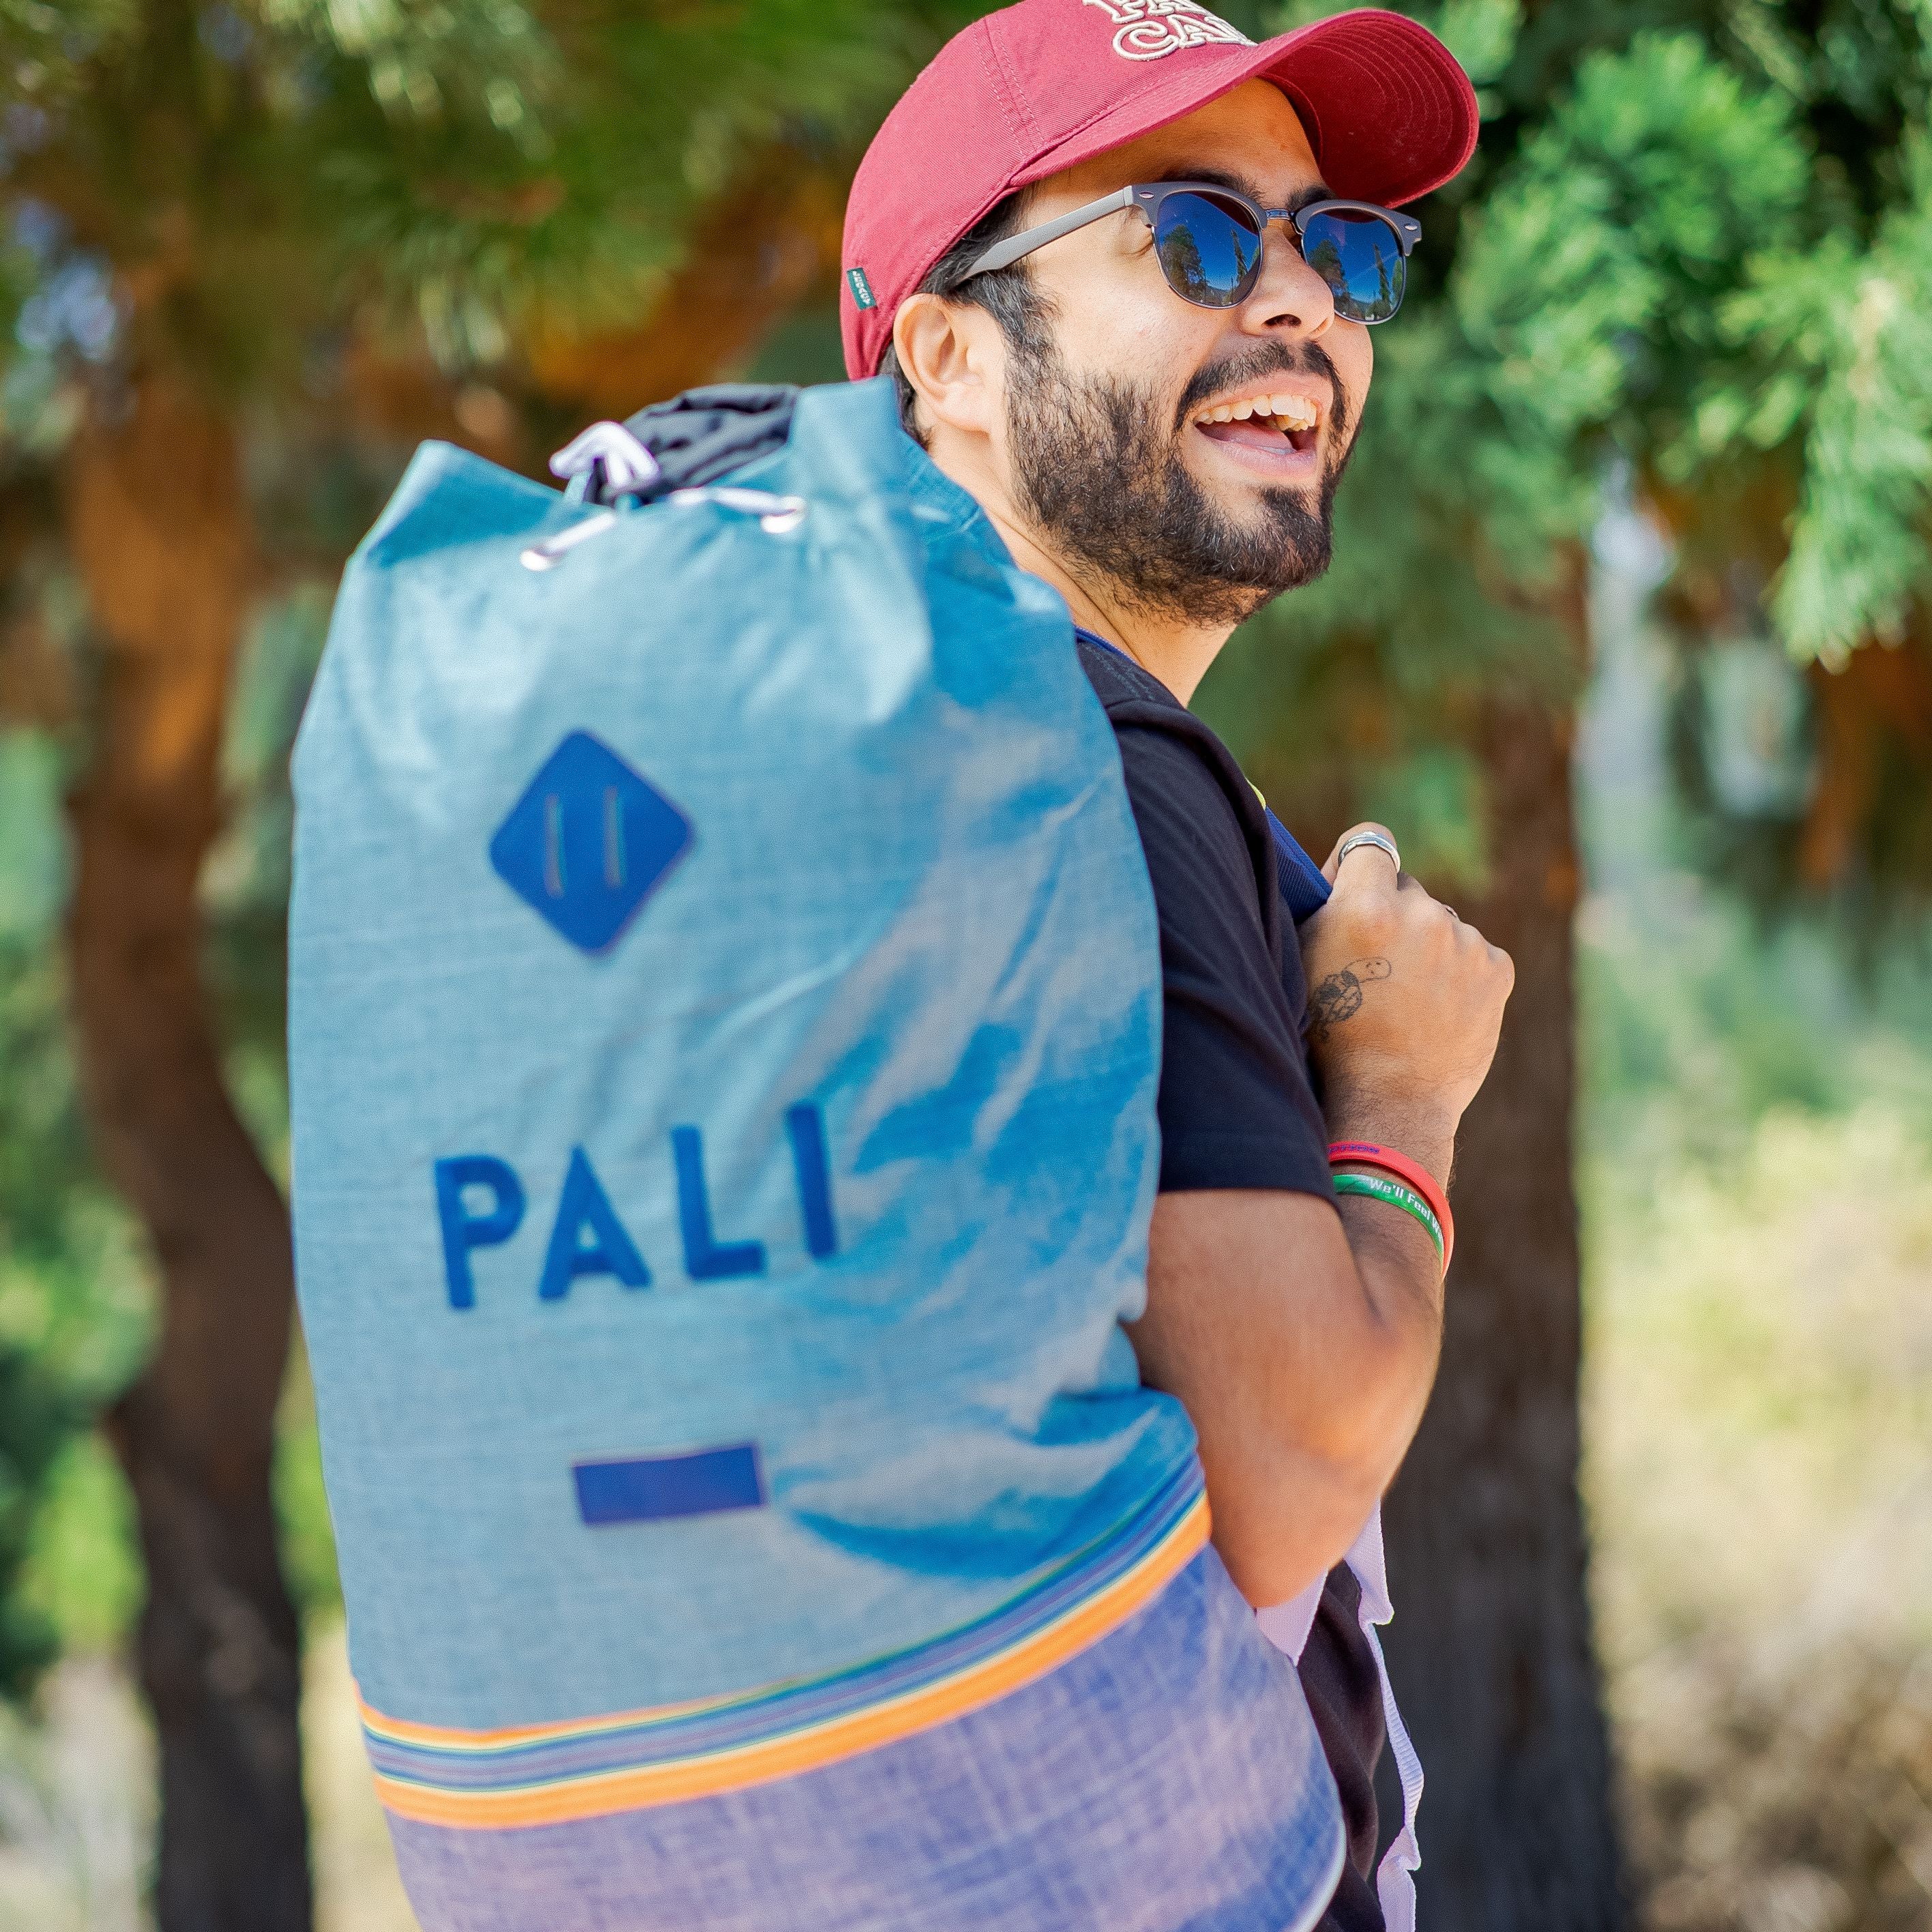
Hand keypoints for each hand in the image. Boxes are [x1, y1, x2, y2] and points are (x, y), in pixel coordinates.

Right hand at [1299, 824, 1513, 1166]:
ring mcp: (1464, 941)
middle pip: (1407, 890)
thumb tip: (1340, 869)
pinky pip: (1473, 953)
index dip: (1358, 864)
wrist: (1390, 1105)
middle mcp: (1420, 914)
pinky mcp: (1497, 967)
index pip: (1370, 841)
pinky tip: (1437, 1011)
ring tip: (1407, 1002)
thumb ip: (1324, 909)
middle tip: (1377, 970)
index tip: (1353, 888)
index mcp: (1364, 908)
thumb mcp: (1303, 966)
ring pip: (1441, 925)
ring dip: (1427, 949)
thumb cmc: (1332, 1039)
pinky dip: (1458, 975)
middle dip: (1393, 917)